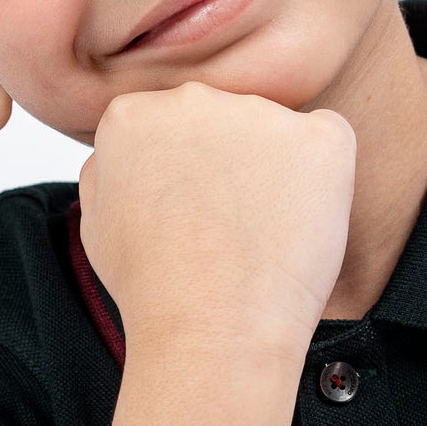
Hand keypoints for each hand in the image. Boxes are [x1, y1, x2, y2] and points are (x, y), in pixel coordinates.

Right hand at [78, 81, 356, 356]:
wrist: (213, 327)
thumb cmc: (153, 289)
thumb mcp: (96, 223)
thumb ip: (109, 169)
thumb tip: (130, 150)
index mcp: (133, 113)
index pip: (170, 126)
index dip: (186, 175)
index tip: (190, 216)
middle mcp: (194, 98)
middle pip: (224, 119)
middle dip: (230, 163)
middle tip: (229, 229)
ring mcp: (260, 113)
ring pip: (275, 132)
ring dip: (276, 170)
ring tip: (263, 236)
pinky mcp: (319, 137)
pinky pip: (329, 140)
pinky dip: (324, 177)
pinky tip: (301, 222)